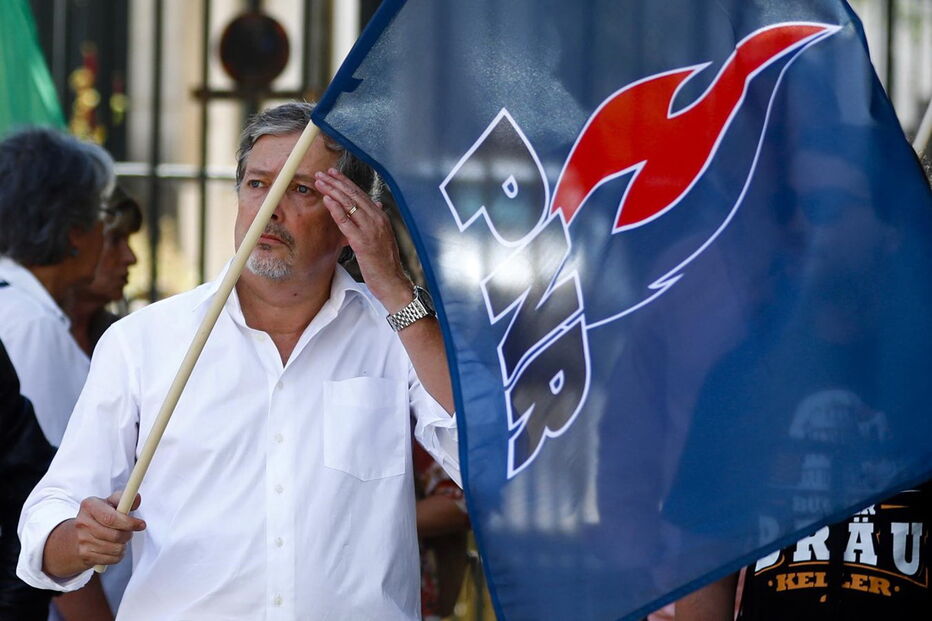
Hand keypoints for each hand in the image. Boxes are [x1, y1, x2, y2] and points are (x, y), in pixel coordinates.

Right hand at [49, 491, 144, 574]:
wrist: (79, 534)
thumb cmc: (100, 515)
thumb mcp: (110, 502)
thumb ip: (125, 499)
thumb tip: (136, 498)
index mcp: (89, 506)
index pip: (110, 518)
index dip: (129, 523)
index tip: (141, 524)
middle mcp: (82, 523)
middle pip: (115, 535)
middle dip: (128, 534)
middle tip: (129, 531)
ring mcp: (82, 541)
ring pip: (115, 549)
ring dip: (123, 545)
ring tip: (120, 539)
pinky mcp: (85, 556)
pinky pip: (112, 559)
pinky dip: (118, 555)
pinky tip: (114, 548)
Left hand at [314, 168, 413, 310]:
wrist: (392, 282)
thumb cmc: (386, 263)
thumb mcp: (384, 237)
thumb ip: (378, 220)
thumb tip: (377, 204)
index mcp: (381, 217)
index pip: (361, 195)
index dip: (346, 183)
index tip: (333, 174)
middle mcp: (377, 219)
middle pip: (354, 195)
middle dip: (337, 182)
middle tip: (322, 173)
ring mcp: (370, 230)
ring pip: (349, 204)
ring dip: (333, 191)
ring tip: (320, 182)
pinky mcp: (362, 242)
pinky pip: (347, 222)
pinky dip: (336, 209)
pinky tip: (327, 200)